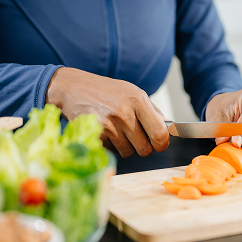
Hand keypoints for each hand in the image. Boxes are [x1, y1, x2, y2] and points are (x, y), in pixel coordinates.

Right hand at [46, 67, 169, 157]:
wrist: (73, 88)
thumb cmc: (106, 91)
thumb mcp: (132, 92)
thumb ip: (152, 111)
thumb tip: (168, 129)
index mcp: (138, 100)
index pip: (160, 133)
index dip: (162, 143)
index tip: (159, 144)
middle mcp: (124, 113)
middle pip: (145, 149)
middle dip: (142, 146)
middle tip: (134, 136)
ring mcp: (109, 125)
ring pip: (128, 153)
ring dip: (125, 146)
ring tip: (117, 130)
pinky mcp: (96, 135)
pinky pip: (112, 151)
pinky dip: (110, 145)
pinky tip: (105, 131)